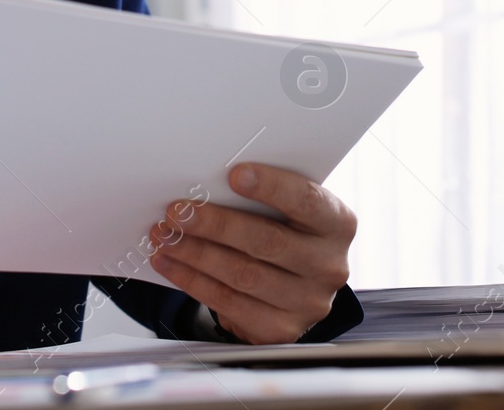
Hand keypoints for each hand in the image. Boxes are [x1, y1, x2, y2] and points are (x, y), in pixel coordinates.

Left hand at [148, 163, 355, 343]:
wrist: (295, 287)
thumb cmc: (285, 233)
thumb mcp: (289, 212)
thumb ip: (265, 199)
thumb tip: (209, 181)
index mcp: (337, 224)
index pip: (306, 201)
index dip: (271, 187)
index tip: (234, 174)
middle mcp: (329, 265)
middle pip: (267, 241)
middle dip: (215, 225)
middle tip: (178, 211)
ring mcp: (308, 302)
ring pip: (243, 275)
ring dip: (195, 254)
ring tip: (165, 236)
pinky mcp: (281, 329)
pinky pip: (229, 303)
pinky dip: (193, 281)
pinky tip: (171, 263)